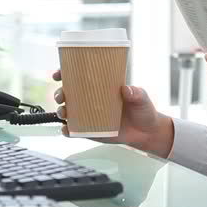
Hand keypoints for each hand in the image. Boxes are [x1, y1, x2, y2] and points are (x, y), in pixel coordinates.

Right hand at [52, 70, 174, 157]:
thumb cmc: (143, 111)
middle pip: (68, 94)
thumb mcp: (141, 98)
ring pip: (68, 111)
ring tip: (64, 112)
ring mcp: (89, 116)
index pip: (79, 77)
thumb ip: (136, 93)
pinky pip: (74, 131)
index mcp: (101, 87)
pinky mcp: (91, 131)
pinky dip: (67, 130)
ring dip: (61, 110)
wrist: (147, 132)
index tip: (59, 73)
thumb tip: (126, 89)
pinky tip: (67, 129)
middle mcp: (92, 100)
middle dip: (59, 93)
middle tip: (62, 95)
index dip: (65, 73)